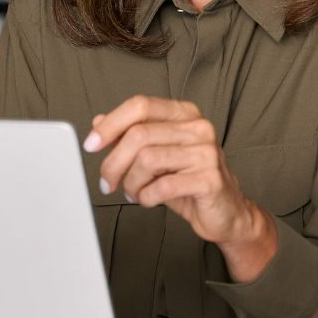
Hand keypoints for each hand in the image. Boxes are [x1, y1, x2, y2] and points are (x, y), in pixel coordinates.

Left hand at [85, 95, 277, 282]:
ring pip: (148, 160)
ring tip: (133, 193)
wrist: (227, 212)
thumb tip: (98, 123)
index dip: (111, 124)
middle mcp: (198, 127)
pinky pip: (163, 186)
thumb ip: (130, 136)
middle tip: (107, 182)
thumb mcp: (156, 154)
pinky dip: (147, 196)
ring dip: (131, 182)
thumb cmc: (189, 180)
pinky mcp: (210, 179)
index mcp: (184, 113)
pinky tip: (148, 200)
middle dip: (114, 163)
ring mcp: (207, 152)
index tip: (91, 144)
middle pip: (139, 135)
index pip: (140, 105)